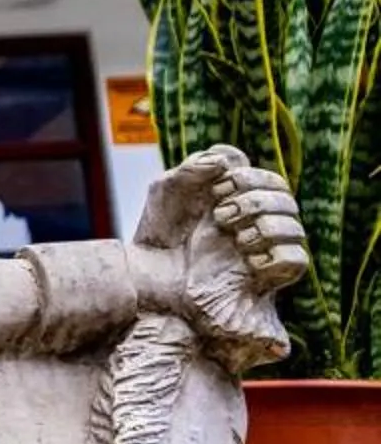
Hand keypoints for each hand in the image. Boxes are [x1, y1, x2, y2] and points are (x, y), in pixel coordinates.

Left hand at [133, 145, 308, 367]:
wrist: (146, 281)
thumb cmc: (157, 236)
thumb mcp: (165, 192)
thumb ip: (193, 169)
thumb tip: (225, 162)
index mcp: (237, 199)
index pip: (265, 176)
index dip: (246, 175)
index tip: (215, 187)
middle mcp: (254, 222)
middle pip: (285, 196)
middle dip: (255, 200)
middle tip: (221, 215)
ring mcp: (262, 251)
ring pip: (295, 227)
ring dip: (266, 227)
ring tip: (236, 238)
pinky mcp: (265, 280)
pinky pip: (296, 260)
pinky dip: (276, 254)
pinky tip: (249, 260)